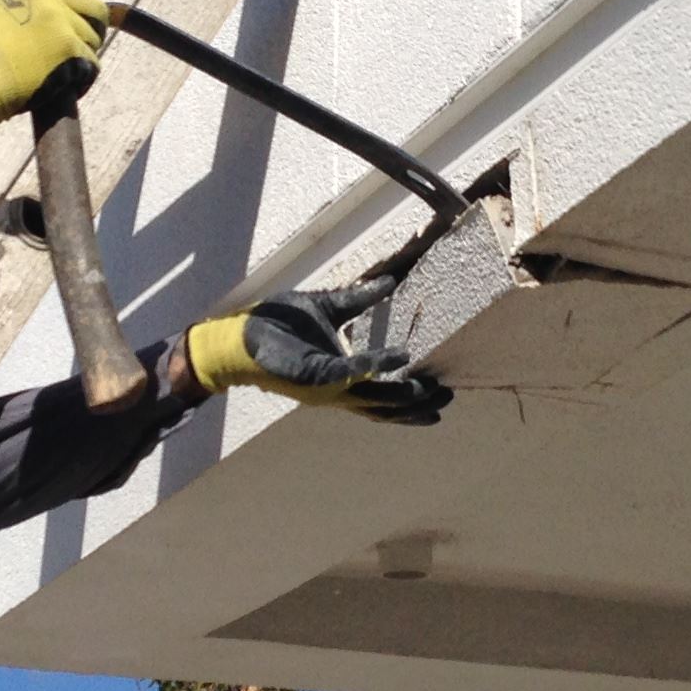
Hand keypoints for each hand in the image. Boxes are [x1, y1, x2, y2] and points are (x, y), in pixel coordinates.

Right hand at [0, 0, 107, 135]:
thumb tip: (55, 0)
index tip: (81, 10)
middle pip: (96, 6)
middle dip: (92, 26)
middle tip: (80, 44)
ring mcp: (60, 19)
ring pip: (94, 37)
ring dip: (83, 54)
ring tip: (64, 67)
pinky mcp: (69, 47)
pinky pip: (91, 63)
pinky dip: (82, 77)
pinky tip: (67, 83)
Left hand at [183, 276, 450, 424]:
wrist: (243, 334)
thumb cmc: (279, 326)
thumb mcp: (329, 309)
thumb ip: (360, 299)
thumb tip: (389, 283)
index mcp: (340, 379)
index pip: (381, 397)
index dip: (409, 400)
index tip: (437, 394)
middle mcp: (336, 390)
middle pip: (384, 407)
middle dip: (416, 406)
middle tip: (446, 399)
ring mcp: (326, 387)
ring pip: (374, 399)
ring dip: (404, 395)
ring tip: (431, 388)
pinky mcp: (315, 374)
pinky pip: (352, 372)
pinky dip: (376, 366)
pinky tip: (399, 358)